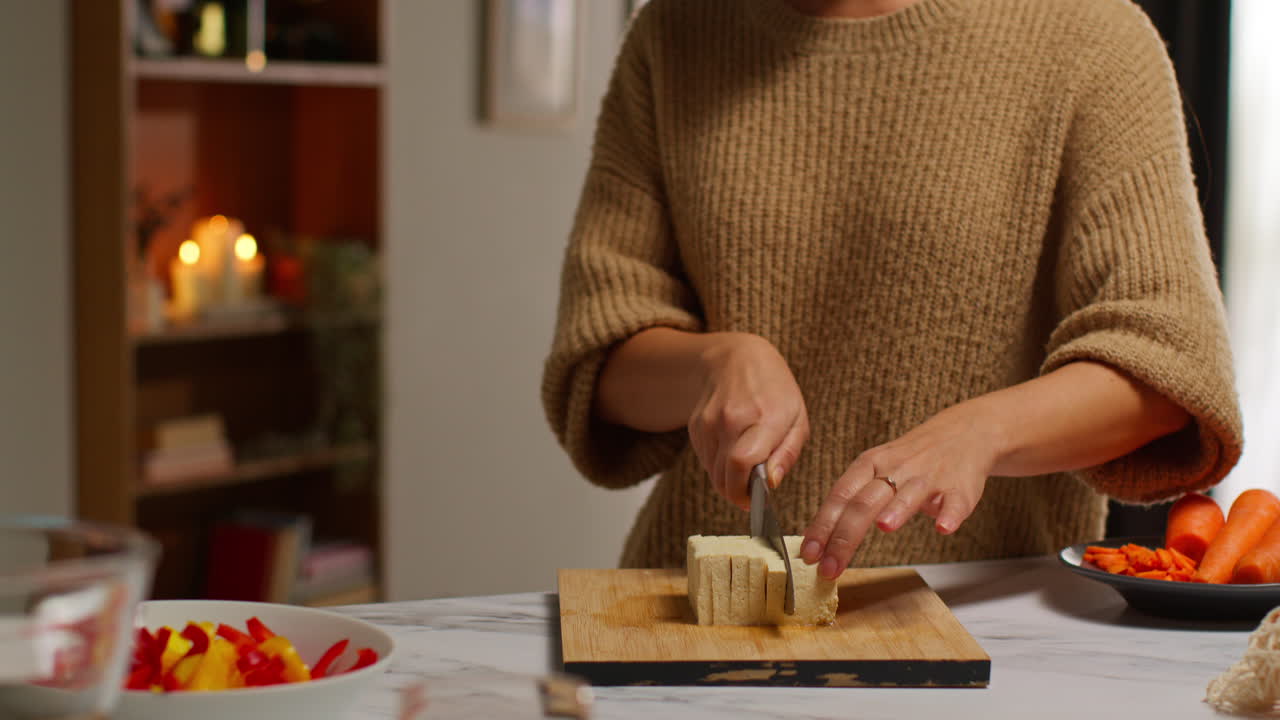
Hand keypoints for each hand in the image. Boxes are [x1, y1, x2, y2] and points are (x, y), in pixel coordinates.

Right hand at [688, 333, 809, 510]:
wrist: (736, 358)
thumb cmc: (774, 390)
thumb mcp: (797, 419)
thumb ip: (786, 454)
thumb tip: (772, 483)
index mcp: (765, 417)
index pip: (743, 463)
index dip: (746, 491)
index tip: (755, 501)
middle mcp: (732, 418)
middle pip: (724, 476)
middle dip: (737, 494)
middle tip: (750, 495)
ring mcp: (709, 421)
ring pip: (713, 472)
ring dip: (728, 480)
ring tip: (745, 467)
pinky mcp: (695, 426)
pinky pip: (705, 460)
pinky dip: (718, 465)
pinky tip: (731, 449)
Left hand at [800, 399, 1001, 578]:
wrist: (963, 433)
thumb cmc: (911, 460)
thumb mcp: (875, 468)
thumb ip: (853, 500)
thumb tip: (821, 539)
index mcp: (869, 464)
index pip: (839, 496)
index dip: (822, 526)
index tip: (808, 554)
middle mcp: (896, 469)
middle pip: (864, 502)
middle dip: (844, 537)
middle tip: (830, 567)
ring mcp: (928, 477)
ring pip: (908, 494)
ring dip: (897, 510)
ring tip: (883, 527)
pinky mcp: (959, 487)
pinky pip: (954, 501)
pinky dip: (949, 514)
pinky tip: (943, 527)